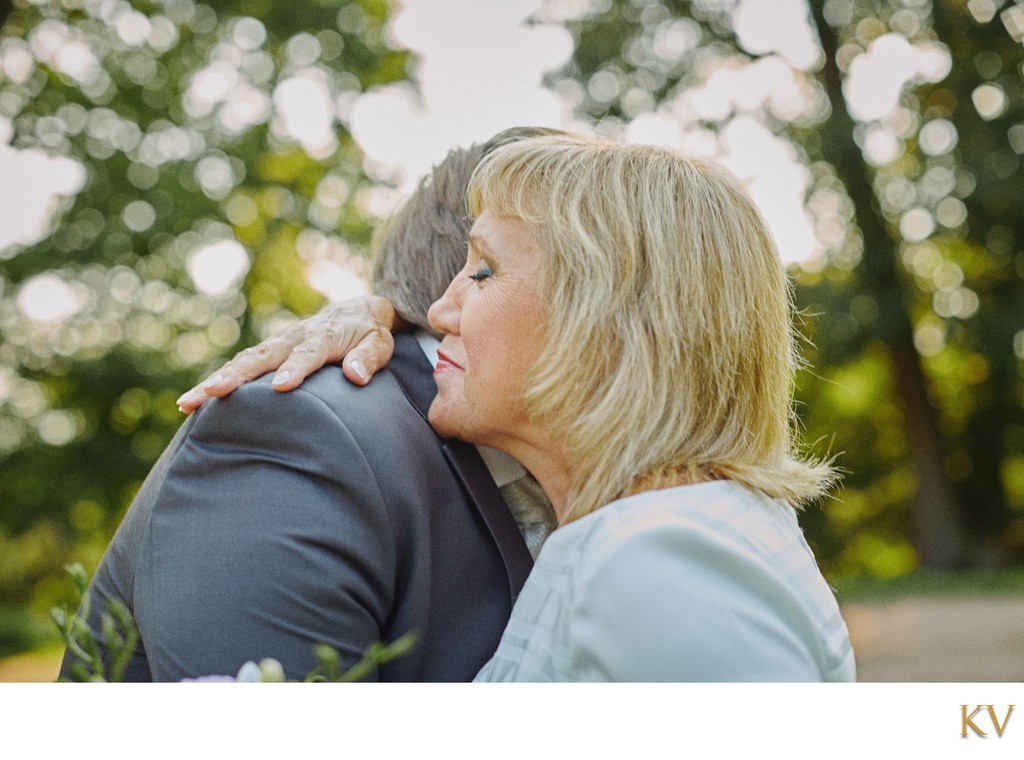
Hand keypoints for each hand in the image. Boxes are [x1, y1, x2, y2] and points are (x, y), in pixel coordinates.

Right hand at [176, 295, 396, 413]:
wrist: (356, 310)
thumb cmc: (369, 333)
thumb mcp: (379, 343)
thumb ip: (369, 358)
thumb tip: (356, 375)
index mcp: (323, 336)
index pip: (308, 354)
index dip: (295, 369)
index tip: (281, 387)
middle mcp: (293, 337)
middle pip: (261, 357)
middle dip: (236, 376)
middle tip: (212, 394)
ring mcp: (277, 344)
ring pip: (243, 362)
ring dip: (215, 381)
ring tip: (188, 403)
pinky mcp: (268, 352)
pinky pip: (240, 366)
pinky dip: (217, 382)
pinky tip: (192, 403)